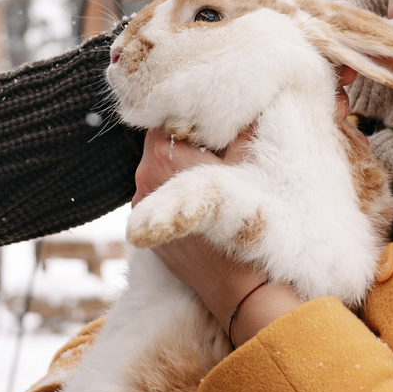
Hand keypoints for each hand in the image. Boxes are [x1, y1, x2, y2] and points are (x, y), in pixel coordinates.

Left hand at [131, 127, 301, 343]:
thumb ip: (242, 128)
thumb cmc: (248, 222)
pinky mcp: (143, 228)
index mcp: (162, 157)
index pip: (162, 117)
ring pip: (155, 171)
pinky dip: (172, 191)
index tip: (207, 114)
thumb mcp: (252, 165)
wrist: (239, 287)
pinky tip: (200, 198)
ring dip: (177, 167)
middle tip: (213, 139)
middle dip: (184, 138)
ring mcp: (140, 206)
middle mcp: (143, 179)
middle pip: (158, 144)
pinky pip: (155, 196)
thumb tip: (245, 104)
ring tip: (210, 169)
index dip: (185, 112)